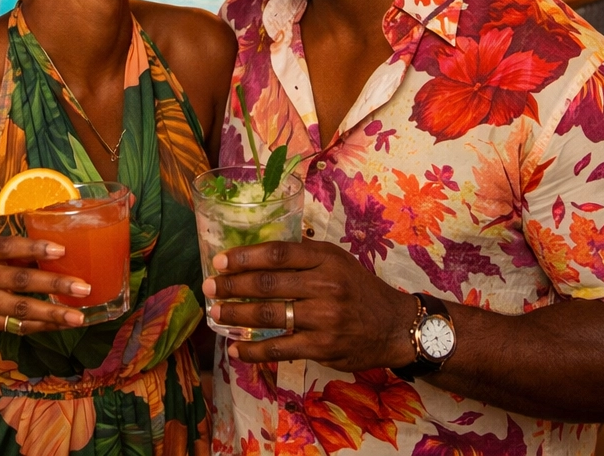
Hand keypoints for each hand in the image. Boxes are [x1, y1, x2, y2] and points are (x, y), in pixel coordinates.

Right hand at [0, 235, 89, 337]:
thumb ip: (24, 252)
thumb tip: (70, 251)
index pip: (8, 247)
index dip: (34, 248)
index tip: (62, 250)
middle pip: (20, 280)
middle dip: (54, 284)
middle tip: (83, 288)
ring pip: (22, 308)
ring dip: (54, 313)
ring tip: (79, 317)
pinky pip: (21, 326)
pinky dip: (46, 326)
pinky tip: (65, 324)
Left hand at [203, 240, 417, 371]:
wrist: (395, 326)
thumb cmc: (360, 290)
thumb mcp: (338, 261)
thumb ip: (304, 256)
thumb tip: (258, 252)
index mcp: (326, 259)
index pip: (278, 253)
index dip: (245, 256)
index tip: (219, 260)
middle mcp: (325, 286)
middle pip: (268, 284)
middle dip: (232, 285)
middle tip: (208, 286)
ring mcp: (324, 318)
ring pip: (270, 315)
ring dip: (236, 314)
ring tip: (215, 314)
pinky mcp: (323, 347)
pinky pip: (280, 348)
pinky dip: (254, 350)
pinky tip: (236, 348)